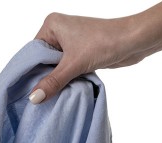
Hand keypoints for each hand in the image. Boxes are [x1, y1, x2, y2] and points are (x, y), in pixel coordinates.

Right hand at [29, 13, 144, 103]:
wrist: (134, 41)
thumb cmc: (105, 42)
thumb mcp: (74, 65)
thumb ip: (52, 82)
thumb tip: (34, 98)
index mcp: (51, 25)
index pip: (32, 53)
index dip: (31, 72)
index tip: (27, 91)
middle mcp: (58, 31)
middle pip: (42, 61)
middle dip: (44, 78)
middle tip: (39, 97)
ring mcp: (68, 42)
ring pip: (53, 67)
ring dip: (56, 81)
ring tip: (52, 95)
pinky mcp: (78, 53)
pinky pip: (64, 69)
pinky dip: (64, 80)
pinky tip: (63, 90)